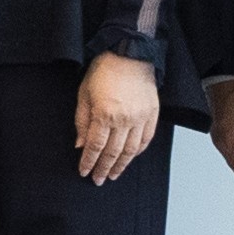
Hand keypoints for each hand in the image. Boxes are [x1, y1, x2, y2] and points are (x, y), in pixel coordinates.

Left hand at [73, 51, 162, 185]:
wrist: (129, 54)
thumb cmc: (104, 71)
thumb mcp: (84, 95)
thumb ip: (82, 122)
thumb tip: (81, 145)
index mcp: (104, 114)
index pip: (95, 146)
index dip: (89, 162)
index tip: (84, 172)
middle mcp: (124, 119)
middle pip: (113, 152)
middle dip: (104, 169)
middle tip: (98, 180)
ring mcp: (140, 118)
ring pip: (131, 150)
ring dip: (121, 165)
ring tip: (113, 175)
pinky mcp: (152, 114)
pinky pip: (146, 139)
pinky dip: (137, 152)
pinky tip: (130, 158)